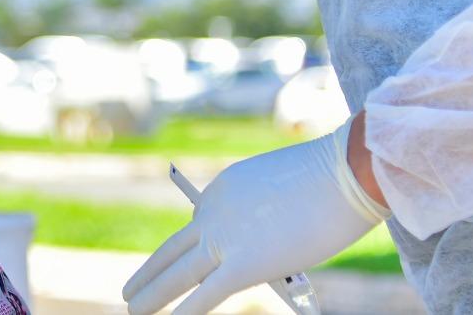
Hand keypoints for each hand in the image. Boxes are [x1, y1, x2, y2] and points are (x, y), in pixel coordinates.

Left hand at [123, 120, 388, 314]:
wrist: (342, 172)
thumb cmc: (328, 177)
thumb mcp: (282, 190)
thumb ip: (263, 214)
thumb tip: (264, 242)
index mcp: (222, 190)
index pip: (200, 223)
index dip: (192, 247)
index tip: (185, 260)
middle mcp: (214, 212)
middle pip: (174, 249)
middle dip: (151, 273)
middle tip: (129, 290)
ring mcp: (224, 238)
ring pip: (177, 274)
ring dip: (152, 296)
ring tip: (132, 309)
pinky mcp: (242, 265)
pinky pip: (204, 296)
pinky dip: (183, 312)